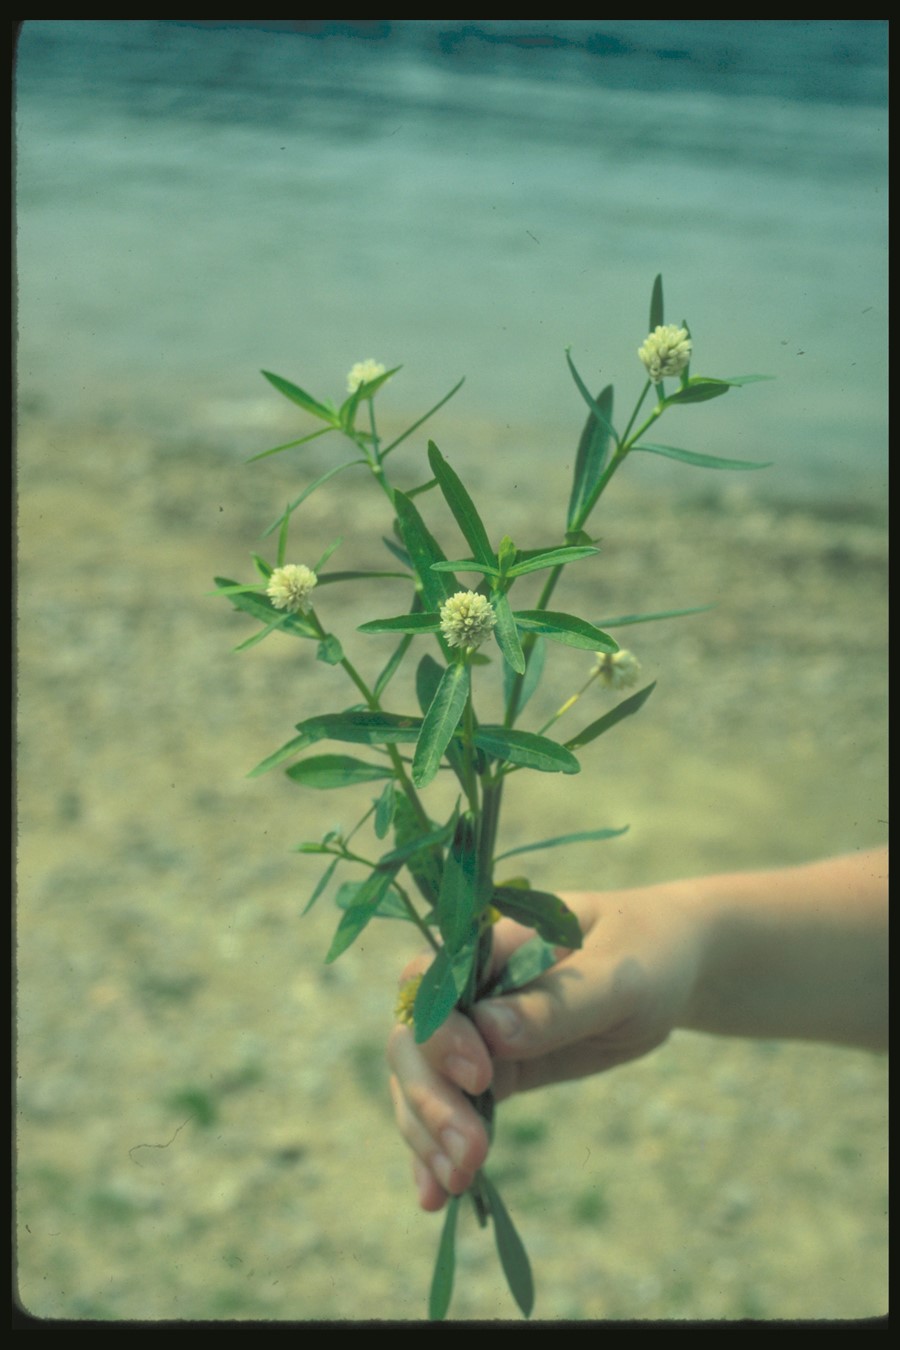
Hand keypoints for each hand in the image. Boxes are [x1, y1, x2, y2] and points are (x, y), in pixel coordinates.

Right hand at [387, 884, 703, 1209]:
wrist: (667, 971)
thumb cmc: (645, 955)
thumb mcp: (617, 977)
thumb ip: (556, 1004)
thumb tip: (491, 1033)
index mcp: (488, 943)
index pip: (430, 983)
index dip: (441, 1033)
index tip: (482, 1076)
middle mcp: (467, 987)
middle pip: (414, 1041)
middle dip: (431, 1099)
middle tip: (469, 1152)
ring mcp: (474, 1032)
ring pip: (421, 1081)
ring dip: (428, 1133)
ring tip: (455, 1183)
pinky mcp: (491, 1072)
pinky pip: (451, 1108)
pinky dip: (436, 1149)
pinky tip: (434, 1194)